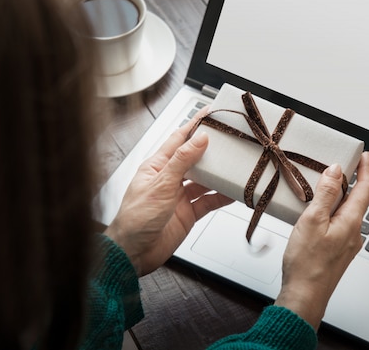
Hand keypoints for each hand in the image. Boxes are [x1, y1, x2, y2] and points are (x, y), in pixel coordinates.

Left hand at [104, 110, 232, 275]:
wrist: (134, 253)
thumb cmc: (135, 219)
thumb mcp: (161, 184)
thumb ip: (182, 161)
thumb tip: (199, 139)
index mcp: (157, 166)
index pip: (179, 139)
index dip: (195, 125)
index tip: (210, 114)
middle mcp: (169, 179)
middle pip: (195, 158)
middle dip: (212, 149)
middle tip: (230, 139)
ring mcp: (180, 196)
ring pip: (205, 180)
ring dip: (219, 174)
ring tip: (235, 166)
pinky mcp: (189, 213)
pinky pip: (209, 201)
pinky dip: (222, 196)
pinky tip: (233, 193)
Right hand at [274, 152, 368, 329]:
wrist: (305, 296)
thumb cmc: (307, 264)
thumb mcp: (313, 221)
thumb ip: (326, 194)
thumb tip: (336, 171)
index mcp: (351, 222)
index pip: (366, 189)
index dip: (366, 169)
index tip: (365, 156)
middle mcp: (354, 232)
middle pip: (358, 199)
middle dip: (352, 180)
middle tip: (341, 165)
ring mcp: (347, 243)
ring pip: (348, 212)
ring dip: (341, 196)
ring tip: (325, 186)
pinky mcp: (338, 251)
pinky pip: (340, 224)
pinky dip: (333, 211)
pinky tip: (319, 213)